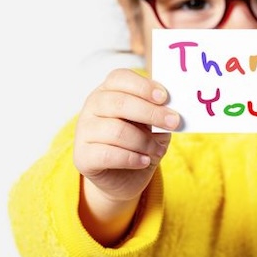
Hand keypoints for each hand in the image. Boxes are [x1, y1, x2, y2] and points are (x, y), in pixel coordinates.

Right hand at [73, 68, 179, 242]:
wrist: (120, 178)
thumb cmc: (136, 143)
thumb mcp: (149, 124)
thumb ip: (158, 113)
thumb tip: (173, 113)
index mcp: (107, 91)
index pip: (120, 78)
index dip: (143, 86)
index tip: (165, 97)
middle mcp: (92, 107)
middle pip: (119, 102)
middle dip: (151, 113)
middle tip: (174, 122)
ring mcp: (84, 131)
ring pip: (117, 131)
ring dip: (144, 142)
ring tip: (157, 150)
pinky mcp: (83, 157)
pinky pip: (109, 155)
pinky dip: (132, 158)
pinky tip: (144, 161)